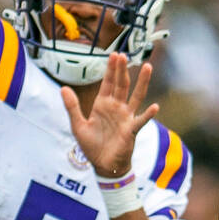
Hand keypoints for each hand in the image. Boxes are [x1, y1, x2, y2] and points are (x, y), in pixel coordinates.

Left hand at [61, 53, 158, 177]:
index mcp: (103, 105)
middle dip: (122, 70)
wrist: (103, 165)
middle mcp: (116, 108)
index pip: (108, 83)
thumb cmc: (92, 146)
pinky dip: (148, 114)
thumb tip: (63, 88)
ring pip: (136, 96)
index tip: (114, 54)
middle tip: (123, 55)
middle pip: (121, 84)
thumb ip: (72, 107)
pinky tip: (155, 107)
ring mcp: (125, 117)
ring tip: (147, 67)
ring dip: (141, 82)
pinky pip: (141, 120)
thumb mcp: (78, 125)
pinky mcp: (131, 130)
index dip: (110, 69)